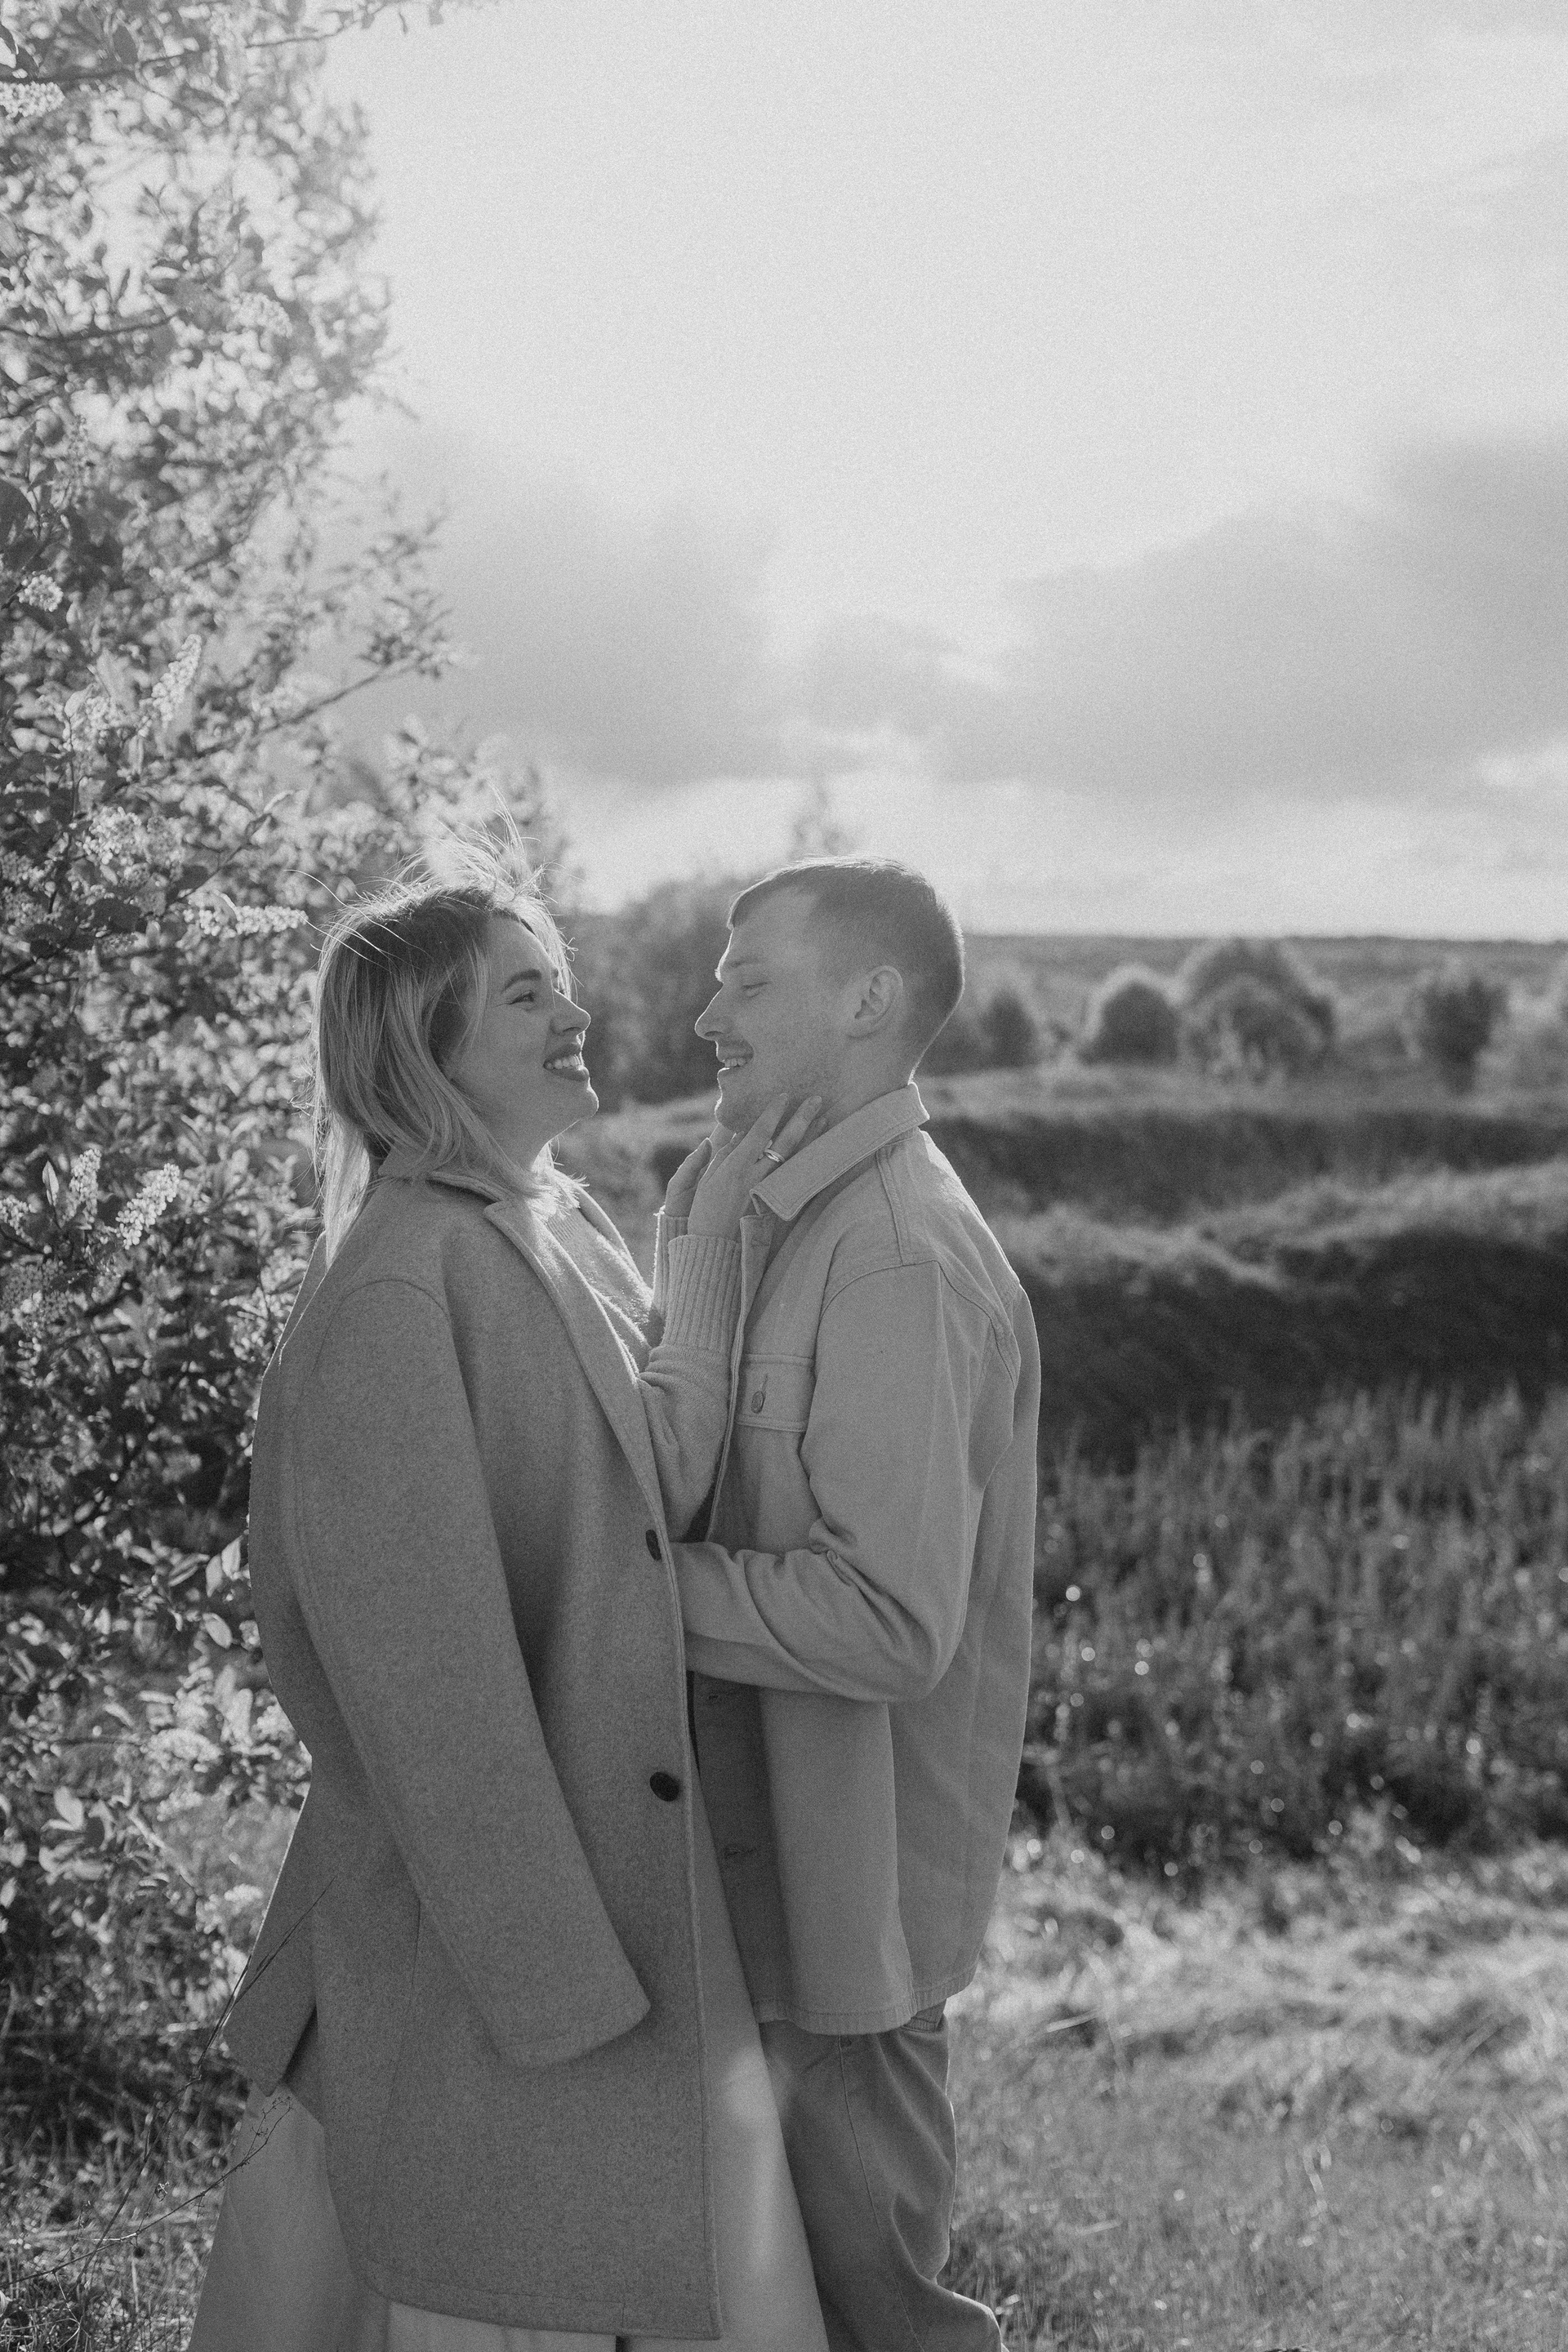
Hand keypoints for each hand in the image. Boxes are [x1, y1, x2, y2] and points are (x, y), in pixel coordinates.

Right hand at [683, 1095, 823, 1239]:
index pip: (759, 1133)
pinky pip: (796, 1179)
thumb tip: (743, 1133)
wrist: (714, 1247)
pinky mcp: (778, 1205)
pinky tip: (817, 1150)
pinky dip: (807, 1161)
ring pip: (796, 1160)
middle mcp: (756, 1178)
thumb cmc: (705, 1211)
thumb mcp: (709, 1178)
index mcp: (735, 1168)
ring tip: (825, 1119)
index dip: (773, 1113)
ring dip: (811, 1138)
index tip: (784, 1095)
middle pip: (785, 1144)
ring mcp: (769, 1192)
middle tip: (817, 1099)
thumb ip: (726, 1154)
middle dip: (801, 1119)